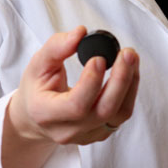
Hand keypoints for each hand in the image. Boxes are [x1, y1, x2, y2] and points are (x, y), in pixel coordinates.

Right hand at [2, 26, 139, 167]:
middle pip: (104, 110)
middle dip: (121, 80)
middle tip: (127, 53)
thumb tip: (80, 33)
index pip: (76, 105)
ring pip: (119, 114)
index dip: (92, 82)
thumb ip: (56, 47)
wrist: (36, 118)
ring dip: (130, 83)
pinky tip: (130, 71)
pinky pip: (122, 114)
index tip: (100, 58)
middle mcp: (67, 130)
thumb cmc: (37, 89)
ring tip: (131, 58)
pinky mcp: (101, 133)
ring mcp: (87, 134)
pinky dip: (130, 91)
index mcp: (45, 114)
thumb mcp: (37, 65)